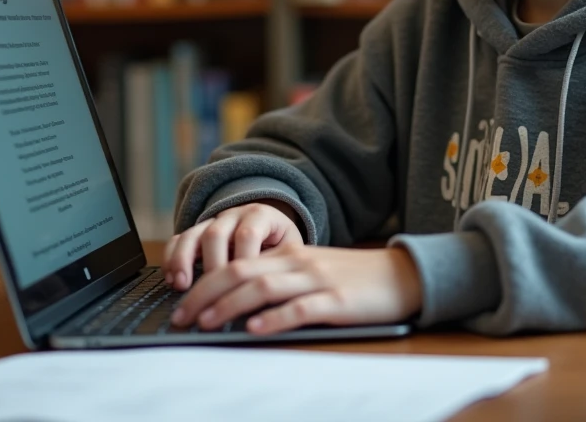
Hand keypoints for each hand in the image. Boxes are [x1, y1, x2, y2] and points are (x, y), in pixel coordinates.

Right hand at [162, 201, 302, 290]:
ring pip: (193, 234)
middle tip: (213, 293)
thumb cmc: (282, 246)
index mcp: (260, 216)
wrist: (273, 226)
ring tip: (181, 285)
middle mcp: (234, 215)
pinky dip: (172, 257)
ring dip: (184, 260)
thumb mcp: (291, 250)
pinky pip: (179, 238)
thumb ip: (281, 266)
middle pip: (217, 234)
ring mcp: (213, 222)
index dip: (243, 260)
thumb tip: (273, 297)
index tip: (243, 287)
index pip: (249, 234)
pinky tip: (171, 279)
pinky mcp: (197, 232)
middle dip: (212, 265)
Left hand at [170, 243, 422, 334]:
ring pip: (264, 287)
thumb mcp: (314, 273)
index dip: (204, 282)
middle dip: (205, 294)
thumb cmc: (357, 280)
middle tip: (181, 317)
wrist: (404, 275)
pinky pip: (301, 308)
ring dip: (230, 305)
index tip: (181, 303)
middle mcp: (299, 264)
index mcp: (290, 256)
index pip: (236, 263)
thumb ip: (281, 282)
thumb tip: (238, 307)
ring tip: (207, 322)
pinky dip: (275, 318)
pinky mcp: (338, 302)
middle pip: (241, 272)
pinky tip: (256, 329)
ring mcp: (318, 281)